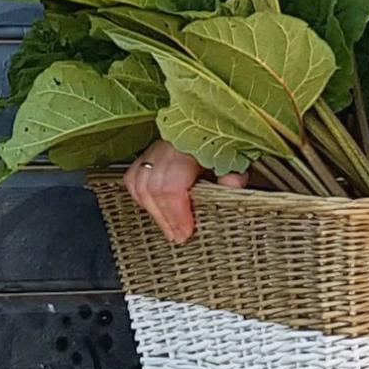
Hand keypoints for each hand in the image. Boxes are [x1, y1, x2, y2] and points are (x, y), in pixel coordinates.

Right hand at [124, 141, 243, 245]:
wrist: (213, 132)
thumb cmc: (224, 147)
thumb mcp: (235, 160)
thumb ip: (233, 175)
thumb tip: (231, 187)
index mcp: (189, 146)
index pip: (172, 184)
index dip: (177, 212)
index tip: (186, 231)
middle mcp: (167, 146)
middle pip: (153, 188)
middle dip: (166, 218)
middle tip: (179, 236)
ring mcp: (154, 148)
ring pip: (139, 184)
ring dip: (154, 212)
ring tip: (169, 229)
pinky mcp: (147, 154)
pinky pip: (133, 178)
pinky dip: (142, 198)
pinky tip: (156, 210)